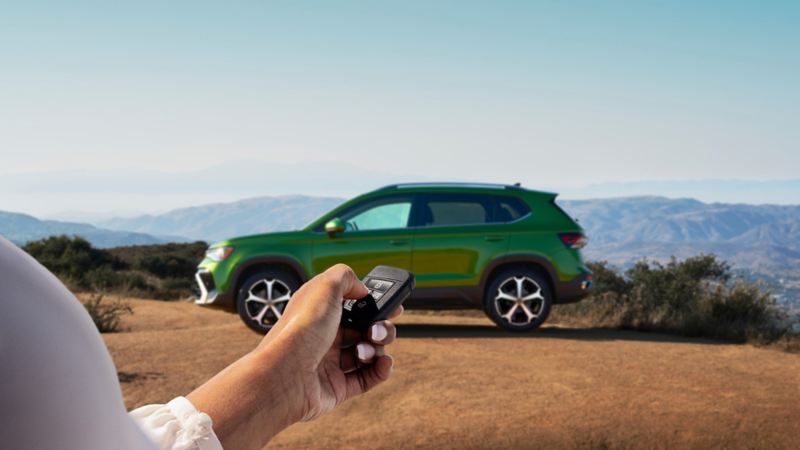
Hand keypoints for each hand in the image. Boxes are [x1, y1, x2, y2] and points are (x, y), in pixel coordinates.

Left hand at [187, 264, 401, 449]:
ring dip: (377, 348)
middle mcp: (324, 336)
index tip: (391, 306)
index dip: (372, 305)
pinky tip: (383, 363)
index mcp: (320, 312)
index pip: (351, 305)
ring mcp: (330, 362)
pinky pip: (367, 378)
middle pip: (363, 330)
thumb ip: (346, 277)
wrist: (285, 375)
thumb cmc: (300, 330)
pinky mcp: (337, 387)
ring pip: (367, 353)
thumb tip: (362, 289)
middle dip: (379, 328)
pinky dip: (380, 370)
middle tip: (377, 329)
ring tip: (367, 349)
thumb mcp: (324, 287)